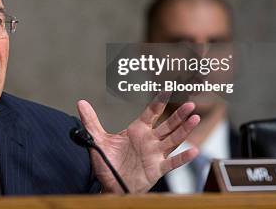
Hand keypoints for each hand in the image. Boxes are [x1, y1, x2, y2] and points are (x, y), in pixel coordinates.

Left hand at [77, 96, 199, 193]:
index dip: (159, 101)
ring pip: (173, 140)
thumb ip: (91, 121)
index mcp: (137, 130)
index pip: (151, 113)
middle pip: (167, 125)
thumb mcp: (97, 140)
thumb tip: (80, 102)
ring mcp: (155, 154)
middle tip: (191, 104)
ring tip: (195, 118)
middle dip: (179, 115)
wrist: (109, 185)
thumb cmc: (107, 163)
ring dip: (184, 130)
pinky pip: (172, 162)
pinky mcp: (157, 169)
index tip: (168, 89)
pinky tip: (194, 150)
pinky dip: (183, 157)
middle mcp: (149, 140)